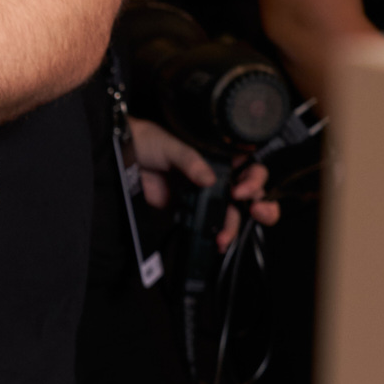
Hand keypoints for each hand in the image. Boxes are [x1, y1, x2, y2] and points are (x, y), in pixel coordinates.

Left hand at [129, 118, 279, 252]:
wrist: (123, 156)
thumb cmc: (150, 141)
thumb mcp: (172, 146)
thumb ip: (191, 161)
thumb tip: (208, 179)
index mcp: (221, 156)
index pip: (250, 168)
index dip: (254, 180)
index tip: (240, 190)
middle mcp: (218, 176)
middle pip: (250, 194)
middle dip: (259, 206)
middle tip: (255, 211)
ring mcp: (205, 195)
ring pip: (232, 214)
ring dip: (234, 227)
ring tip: (225, 237)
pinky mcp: (189, 211)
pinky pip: (208, 225)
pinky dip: (215, 235)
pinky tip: (216, 242)